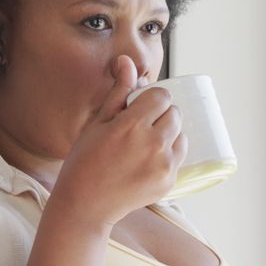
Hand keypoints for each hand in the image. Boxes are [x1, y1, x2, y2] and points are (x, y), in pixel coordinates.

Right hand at [52, 55, 186, 229]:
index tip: (139, 107)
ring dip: (168, 133)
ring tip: (144, 144)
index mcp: (132, 125)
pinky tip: (147, 160)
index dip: (151, 98)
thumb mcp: (98, 122)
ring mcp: (163, 165)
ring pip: (180, 134)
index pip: (162, 96)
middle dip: (160, 114)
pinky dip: (168, 153)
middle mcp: (153, 144)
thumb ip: (119, 91)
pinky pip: (179, 156)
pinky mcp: (169, 181)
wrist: (85, 205)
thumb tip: (126, 61)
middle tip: (140, 127)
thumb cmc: (85, 161)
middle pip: (174, 113)